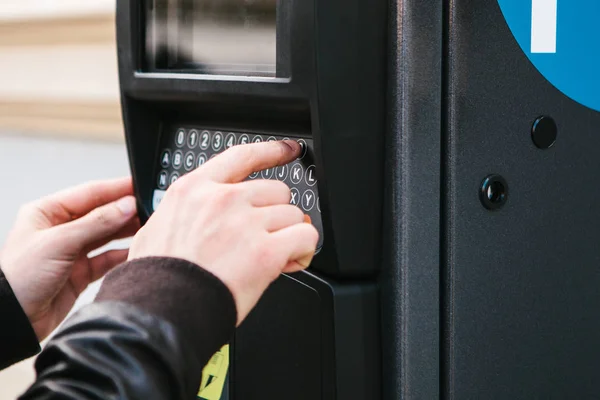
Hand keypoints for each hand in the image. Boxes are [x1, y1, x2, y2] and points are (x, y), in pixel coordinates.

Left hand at [0, 178, 139, 339]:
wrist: (10, 320)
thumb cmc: (17, 278)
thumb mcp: (58, 242)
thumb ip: (96, 223)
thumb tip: (125, 206)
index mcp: (47, 212)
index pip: (89, 193)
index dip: (116, 189)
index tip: (140, 185)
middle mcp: (60, 229)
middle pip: (101, 213)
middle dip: (125, 210)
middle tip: (150, 207)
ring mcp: (71, 251)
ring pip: (107, 235)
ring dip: (127, 231)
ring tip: (148, 225)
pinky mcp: (80, 273)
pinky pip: (107, 259)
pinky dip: (122, 255)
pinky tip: (137, 249)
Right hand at [129, 140, 318, 325]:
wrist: (162, 310)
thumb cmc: (157, 278)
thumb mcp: (157, 227)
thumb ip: (187, 213)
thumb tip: (202, 220)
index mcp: (194, 189)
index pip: (242, 156)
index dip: (271, 151)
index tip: (287, 150)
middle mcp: (222, 199)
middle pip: (276, 189)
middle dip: (276, 214)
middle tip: (266, 237)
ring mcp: (245, 222)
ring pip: (292, 214)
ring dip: (288, 234)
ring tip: (273, 256)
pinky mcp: (265, 250)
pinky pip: (305, 236)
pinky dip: (304, 250)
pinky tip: (291, 261)